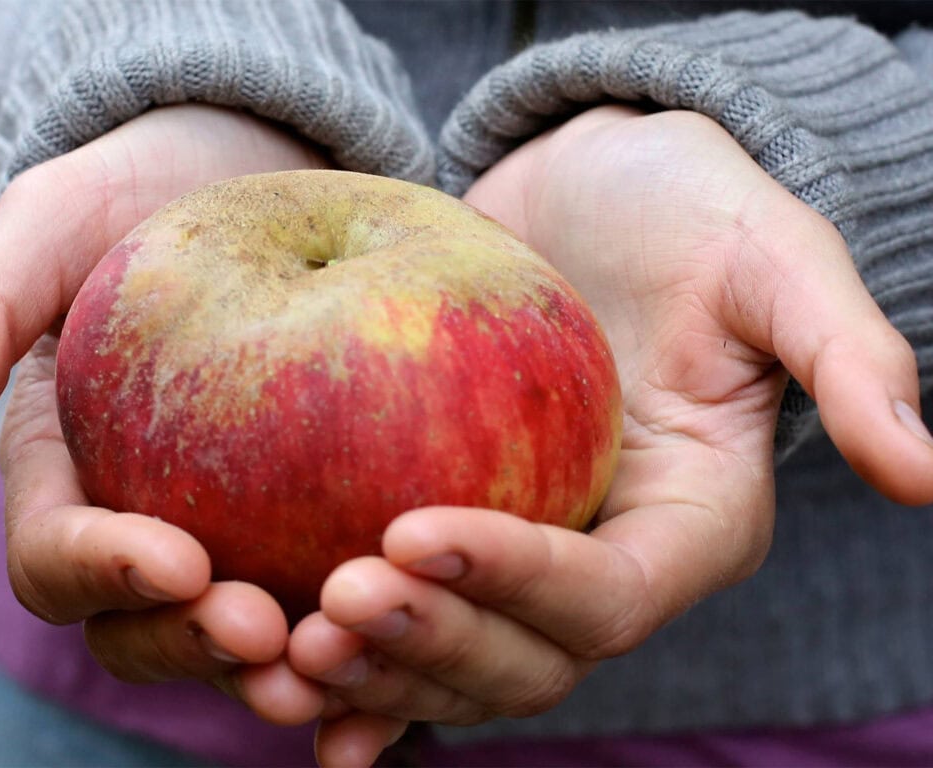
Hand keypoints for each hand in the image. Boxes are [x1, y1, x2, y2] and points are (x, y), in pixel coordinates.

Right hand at [0, 105, 330, 720]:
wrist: (248, 172)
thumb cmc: (142, 193)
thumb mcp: (54, 226)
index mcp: (70, 473)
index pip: (62, 556)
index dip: (108, 574)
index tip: (178, 563)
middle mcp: (148, 519)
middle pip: (151, 625)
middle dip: (200, 646)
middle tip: (271, 638)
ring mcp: (236, 525)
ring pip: (245, 631)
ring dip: (288, 663)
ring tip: (345, 660)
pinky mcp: (316, 513)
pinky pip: (335, 580)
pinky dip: (368, 619)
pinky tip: (425, 619)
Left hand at [287, 106, 932, 764]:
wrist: (593, 195)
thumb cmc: (688, 214)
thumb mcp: (772, 262)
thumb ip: (846, 357)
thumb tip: (924, 476)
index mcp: (687, 523)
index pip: (606, 595)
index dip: (517, 584)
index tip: (412, 534)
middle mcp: (605, 561)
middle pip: (526, 658)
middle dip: (429, 645)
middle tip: (328, 609)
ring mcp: (528, 556)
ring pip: (457, 662)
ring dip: (373, 674)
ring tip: (278, 654)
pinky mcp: (455, 530)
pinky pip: (410, 624)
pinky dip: (355, 672)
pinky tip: (282, 683)